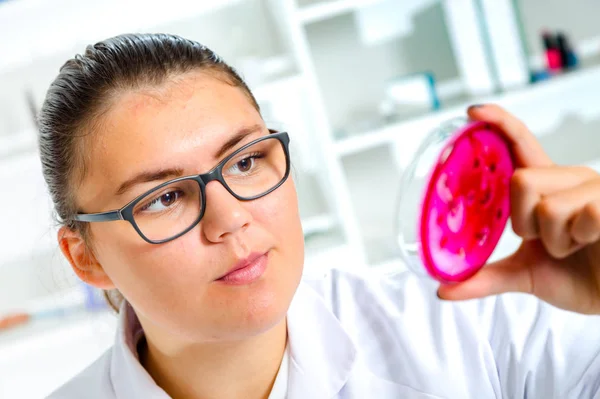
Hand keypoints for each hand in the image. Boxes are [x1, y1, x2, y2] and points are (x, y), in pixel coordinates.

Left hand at [437, 104, 599, 314]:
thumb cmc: (577, 277)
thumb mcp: (524, 275)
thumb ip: (484, 278)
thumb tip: (441, 291)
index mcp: (545, 187)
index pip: (519, 144)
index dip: (498, 123)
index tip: (471, 111)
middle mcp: (568, 179)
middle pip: (520, 180)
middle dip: (525, 222)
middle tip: (544, 240)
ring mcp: (594, 188)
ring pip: (548, 205)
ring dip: (555, 240)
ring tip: (573, 246)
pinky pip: (585, 214)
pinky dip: (581, 239)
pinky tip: (594, 242)